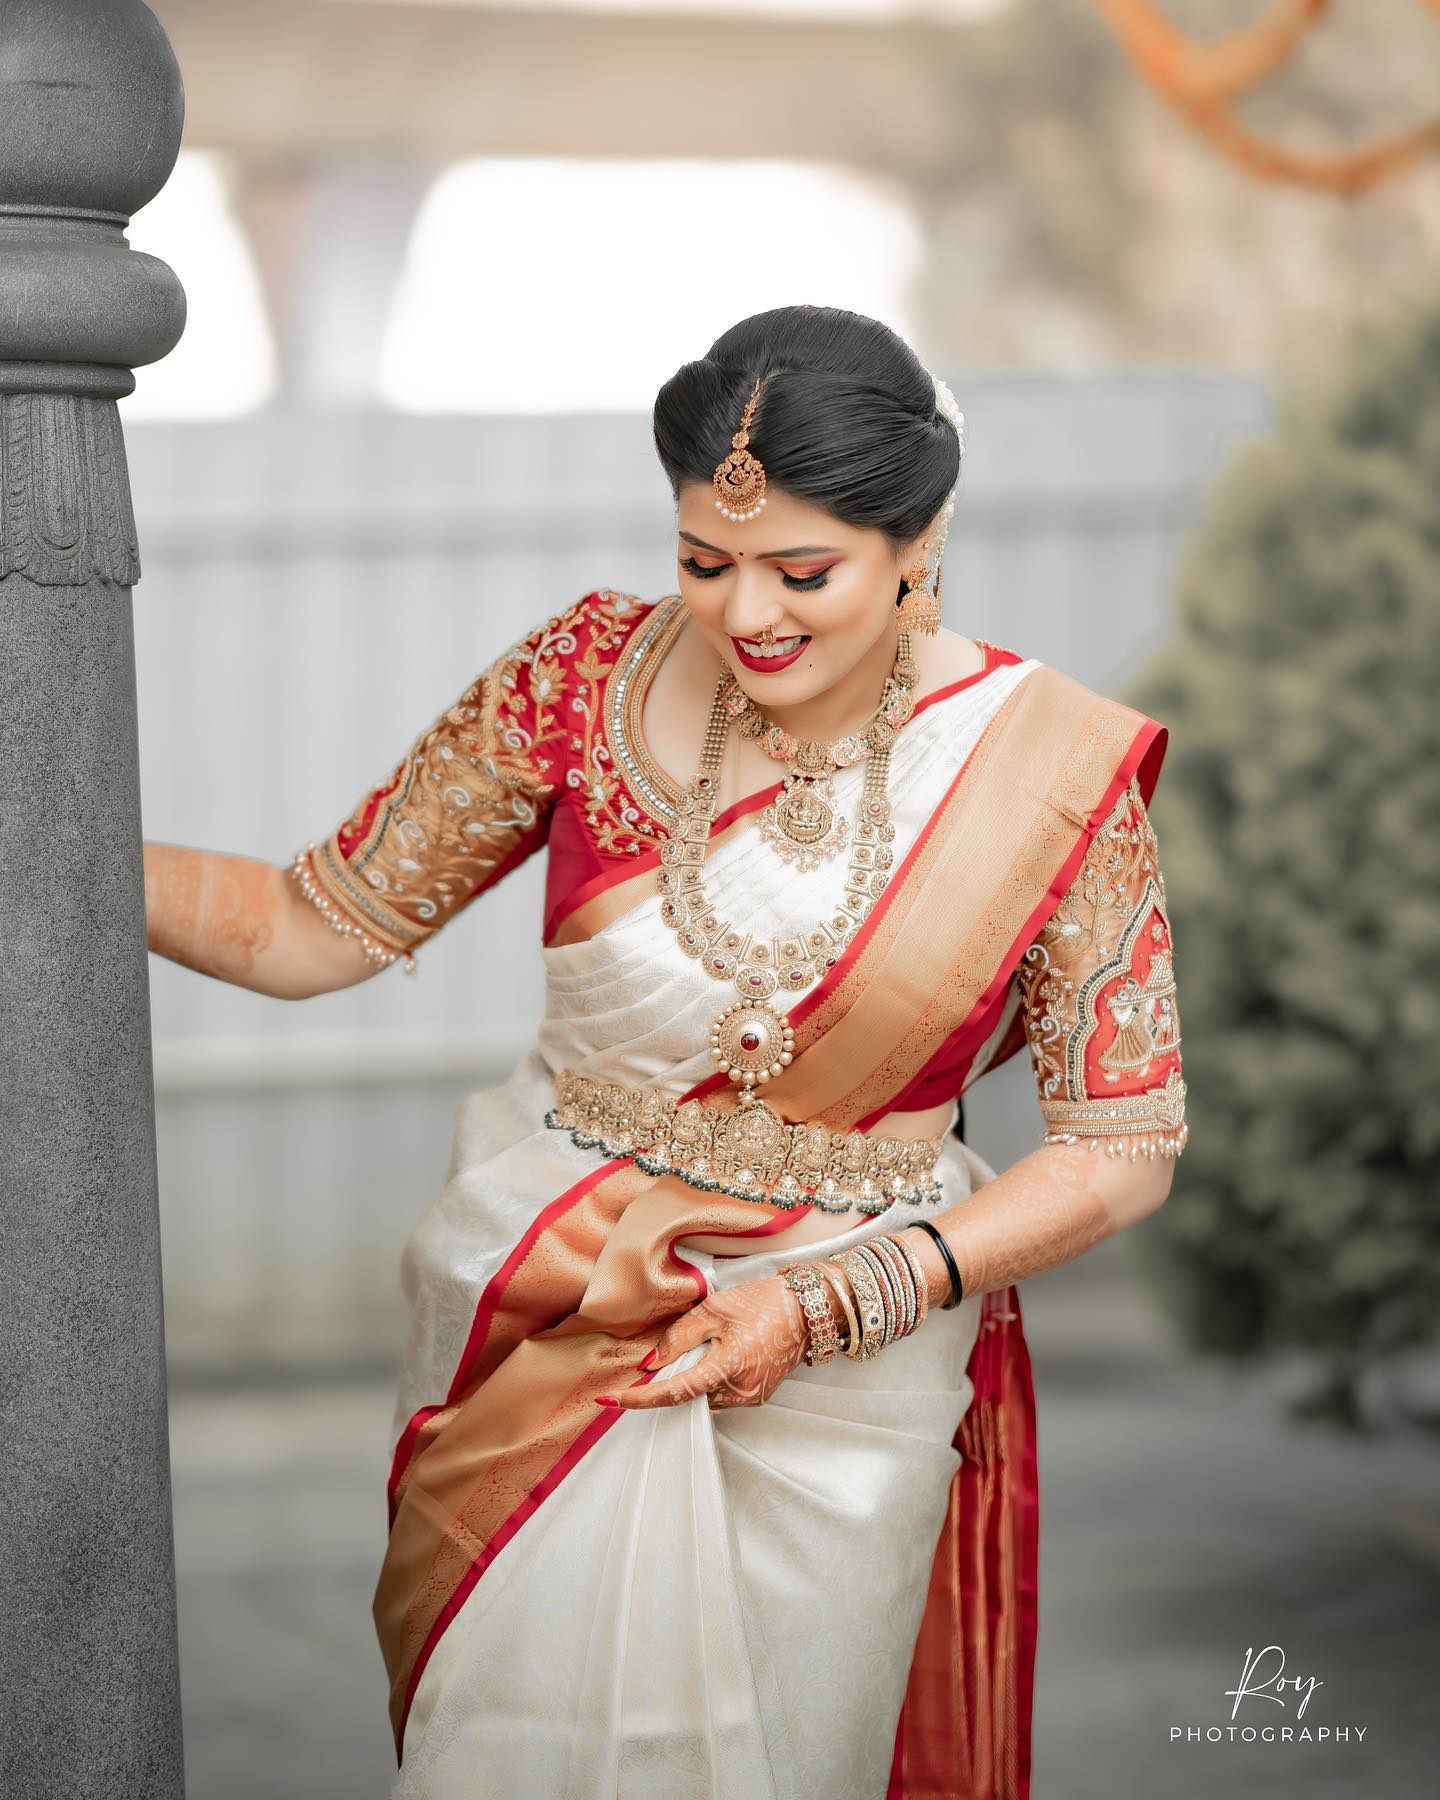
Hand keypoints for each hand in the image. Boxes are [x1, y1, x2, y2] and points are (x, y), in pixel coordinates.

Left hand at [610, 1274, 810, 1410]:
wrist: (807, 1309)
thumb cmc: (763, 1303)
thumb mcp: (714, 1309)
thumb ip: (678, 1336)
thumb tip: (649, 1364)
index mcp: (729, 1367)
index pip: (674, 1392)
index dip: (639, 1399)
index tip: (610, 1400)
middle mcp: (741, 1391)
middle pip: (688, 1397)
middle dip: (672, 1378)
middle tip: (675, 1350)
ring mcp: (752, 1397)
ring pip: (704, 1398)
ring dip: (693, 1377)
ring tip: (712, 1343)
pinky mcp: (757, 1396)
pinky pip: (721, 1395)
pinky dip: (710, 1379)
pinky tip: (720, 1353)